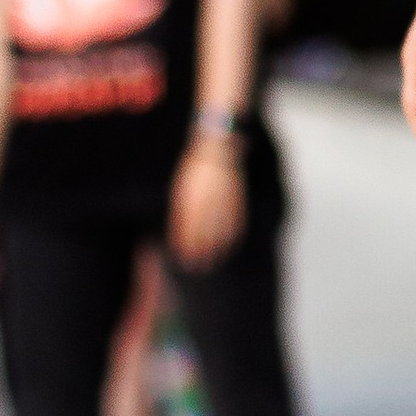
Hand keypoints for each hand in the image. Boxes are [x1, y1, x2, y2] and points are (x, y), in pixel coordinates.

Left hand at [168, 131, 247, 266]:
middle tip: (198, 266)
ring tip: (214, 261)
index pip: (185, 226)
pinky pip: (235, 219)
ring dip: (216, 247)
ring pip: (219, 228)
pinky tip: (230, 243)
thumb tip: (180, 231)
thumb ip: (181, 209)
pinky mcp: (235, 198)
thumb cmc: (194, 167)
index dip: (184, 244)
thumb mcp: (181, 187)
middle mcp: (206, 200)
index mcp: (189, 197)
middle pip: (202, 231)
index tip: (183, 257)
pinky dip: (232, 234)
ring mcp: (222, 199)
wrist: (217, 148)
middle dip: (200, 251)